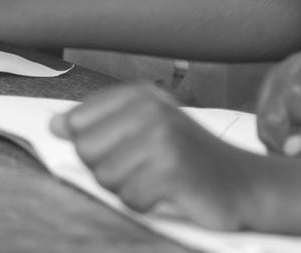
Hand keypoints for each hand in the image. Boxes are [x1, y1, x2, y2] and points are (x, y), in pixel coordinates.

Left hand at [50, 85, 269, 230]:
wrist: (244, 182)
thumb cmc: (191, 158)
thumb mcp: (146, 131)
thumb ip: (99, 125)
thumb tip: (55, 125)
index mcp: (141, 95)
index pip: (78, 121)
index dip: (94, 145)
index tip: (123, 149)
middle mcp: (151, 109)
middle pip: (86, 151)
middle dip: (109, 170)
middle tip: (146, 169)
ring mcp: (163, 137)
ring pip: (105, 178)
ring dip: (130, 189)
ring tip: (160, 180)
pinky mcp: (172, 168)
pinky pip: (130, 198)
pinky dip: (146, 204)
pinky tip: (170, 193)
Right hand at [256, 44, 300, 158]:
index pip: (297, 96)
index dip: (299, 127)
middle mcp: (290, 67)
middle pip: (273, 112)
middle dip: (291, 142)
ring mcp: (274, 80)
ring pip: (264, 123)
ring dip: (286, 143)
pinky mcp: (266, 95)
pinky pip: (264, 127)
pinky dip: (281, 140)